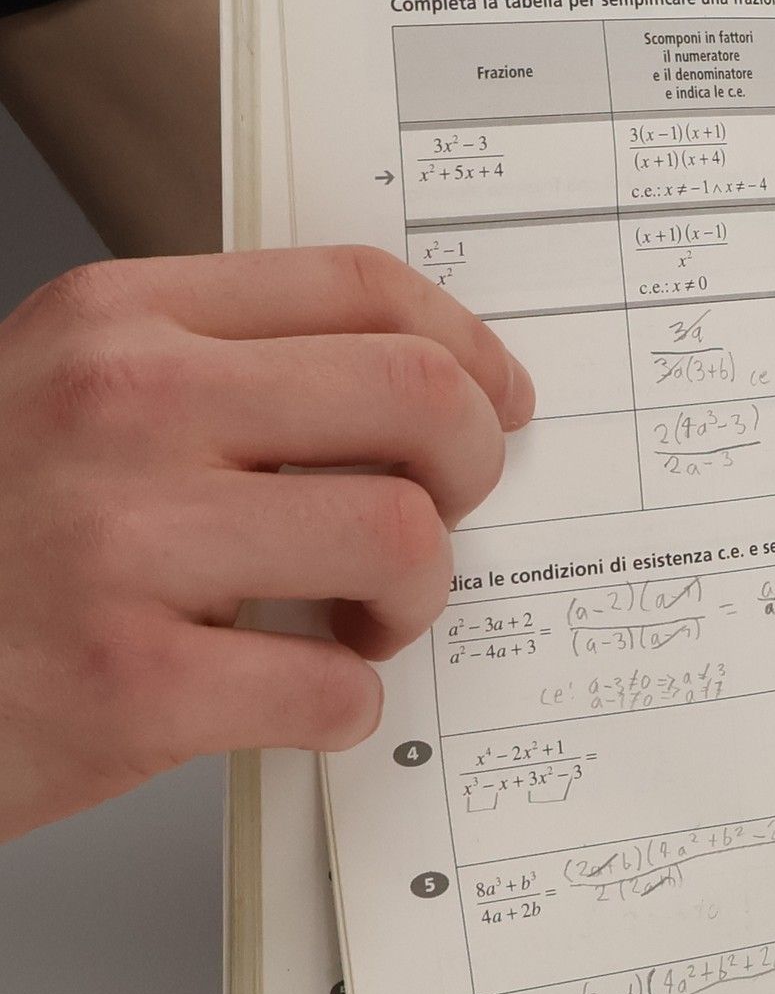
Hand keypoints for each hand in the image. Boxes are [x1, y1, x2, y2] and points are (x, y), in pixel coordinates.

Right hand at [0, 246, 533, 840]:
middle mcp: (121, 410)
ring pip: (401, 538)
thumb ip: (212, 377)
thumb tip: (403, 396)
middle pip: (417, 395)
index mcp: (116, 325)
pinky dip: (345, 706)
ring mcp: (122, 544)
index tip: (499, 397)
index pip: (359, 287)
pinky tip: (298, 698)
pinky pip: (335, 688)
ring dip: (414, 597)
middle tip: (445, 514)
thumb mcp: (56, 398)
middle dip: (473, 466)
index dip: (468, 346)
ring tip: (361, 621)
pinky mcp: (129, 685)